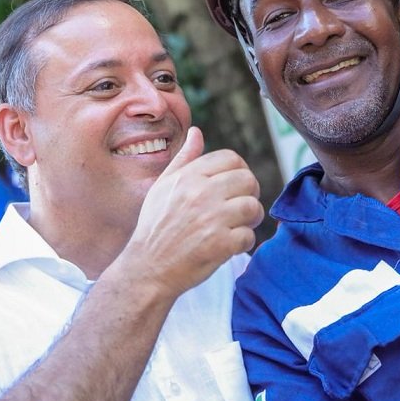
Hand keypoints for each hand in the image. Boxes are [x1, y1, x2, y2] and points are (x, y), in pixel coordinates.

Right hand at [122, 126, 262, 297]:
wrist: (147, 268)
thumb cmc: (155, 227)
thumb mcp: (162, 187)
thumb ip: (184, 159)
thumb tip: (197, 132)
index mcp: (188, 177)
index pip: (231, 158)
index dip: (239, 171)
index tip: (235, 186)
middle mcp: (201, 193)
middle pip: (248, 180)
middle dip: (250, 193)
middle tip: (241, 207)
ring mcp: (212, 219)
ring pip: (252, 207)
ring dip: (251, 219)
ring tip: (239, 226)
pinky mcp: (220, 245)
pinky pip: (248, 236)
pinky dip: (244, 243)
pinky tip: (231, 245)